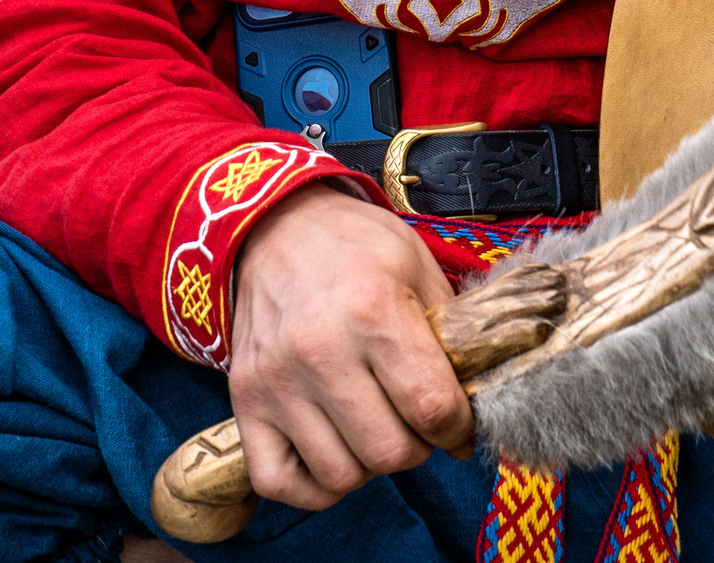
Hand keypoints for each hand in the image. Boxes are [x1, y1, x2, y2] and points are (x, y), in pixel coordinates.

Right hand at [227, 183, 471, 510]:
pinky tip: (333, 451)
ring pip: (340, 474)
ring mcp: (276, 380)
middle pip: (389, 451)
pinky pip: (279, 481)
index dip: (457, 427)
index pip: (432, 407)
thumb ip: (451, 340)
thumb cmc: (354, 246)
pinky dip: (312, 485)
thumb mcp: (416, 267)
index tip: (457, 422)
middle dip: (417, 447)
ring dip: (369, 465)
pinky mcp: (245, 401)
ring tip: (373, 428)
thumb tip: (468, 425)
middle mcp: (319, 349)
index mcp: (373, 309)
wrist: (272, 227)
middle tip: (413, 420)